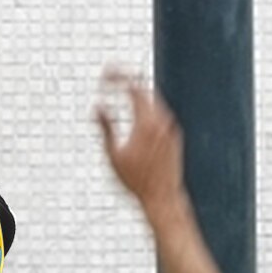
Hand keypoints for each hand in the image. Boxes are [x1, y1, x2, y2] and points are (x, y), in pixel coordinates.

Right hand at [95, 72, 187, 215]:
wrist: (163, 197)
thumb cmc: (136, 181)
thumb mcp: (113, 155)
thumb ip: (106, 127)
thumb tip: (97, 107)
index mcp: (146, 122)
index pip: (133, 88)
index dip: (118, 77)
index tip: (104, 75)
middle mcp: (162, 121)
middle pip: (145, 89)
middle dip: (127, 79)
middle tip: (111, 76)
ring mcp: (170, 128)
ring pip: (154, 100)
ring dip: (137, 93)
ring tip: (122, 88)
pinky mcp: (174, 136)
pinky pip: (160, 112)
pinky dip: (146, 106)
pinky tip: (137, 110)